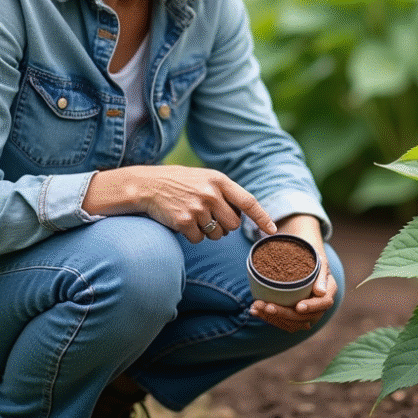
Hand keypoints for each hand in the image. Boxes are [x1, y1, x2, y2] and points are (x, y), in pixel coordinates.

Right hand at [82, 165, 277, 242]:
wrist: (146, 185)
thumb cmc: (179, 183)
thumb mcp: (205, 179)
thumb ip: (225, 193)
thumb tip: (244, 218)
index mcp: (220, 180)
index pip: (248, 202)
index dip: (262, 218)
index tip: (272, 231)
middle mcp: (211, 193)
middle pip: (233, 225)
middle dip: (224, 226)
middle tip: (208, 216)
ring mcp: (198, 208)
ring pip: (217, 235)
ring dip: (208, 232)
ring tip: (193, 216)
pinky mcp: (184, 221)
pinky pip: (199, 239)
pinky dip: (193, 235)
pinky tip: (182, 221)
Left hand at [250, 215, 336, 332]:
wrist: (303, 260)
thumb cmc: (311, 257)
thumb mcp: (318, 260)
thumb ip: (320, 275)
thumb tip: (321, 292)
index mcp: (328, 291)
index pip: (324, 303)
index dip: (312, 306)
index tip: (298, 307)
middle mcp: (319, 307)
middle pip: (304, 317)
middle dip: (283, 313)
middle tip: (266, 306)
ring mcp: (307, 314)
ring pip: (291, 324)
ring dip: (272, 318)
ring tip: (256, 307)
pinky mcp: (294, 317)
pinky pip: (282, 322)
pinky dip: (268, 317)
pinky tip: (254, 310)